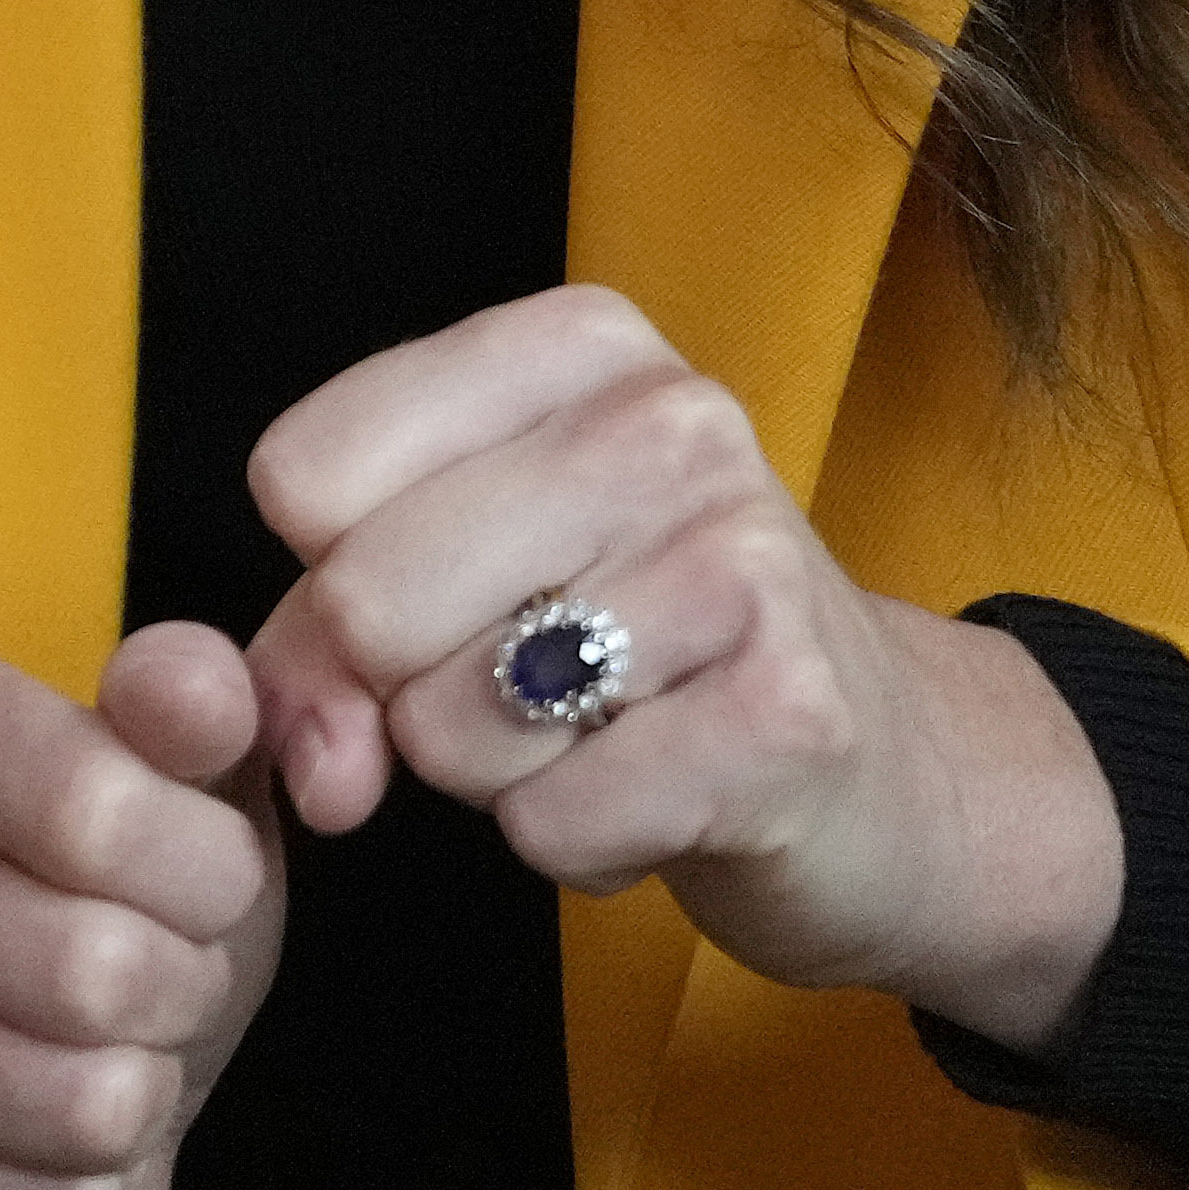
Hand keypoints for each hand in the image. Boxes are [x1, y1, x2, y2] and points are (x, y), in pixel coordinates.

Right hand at [0, 624, 283, 1189]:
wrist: (57, 1039)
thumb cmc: (125, 883)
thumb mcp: (187, 770)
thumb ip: (198, 702)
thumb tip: (197, 692)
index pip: (93, 809)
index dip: (208, 869)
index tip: (219, 879)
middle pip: (87, 970)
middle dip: (182, 992)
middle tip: (170, 980)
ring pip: (68, 1101)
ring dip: (141, 1099)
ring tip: (118, 1055)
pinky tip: (58, 1145)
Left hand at [246, 285, 1122, 1050]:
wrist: (879, 767)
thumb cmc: (636, 652)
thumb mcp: (470, 583)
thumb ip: (328, 640)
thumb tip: (312, 764)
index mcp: (577, 345)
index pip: (309, 469)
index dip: (323, 584)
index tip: (424, 607)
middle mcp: (668, 417)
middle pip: (365, 596)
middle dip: (404, 696)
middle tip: (514, 693)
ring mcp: (743, 556)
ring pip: (453, 723)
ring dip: (497, 777)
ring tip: (601, 735)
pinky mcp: (789, 711)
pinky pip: (553, 822)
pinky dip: (577, 843)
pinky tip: (660, 797)